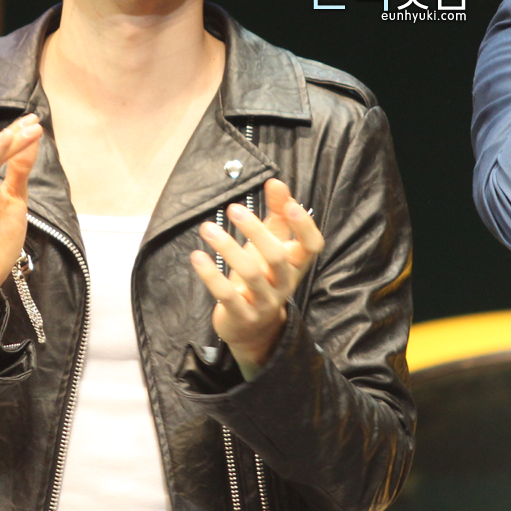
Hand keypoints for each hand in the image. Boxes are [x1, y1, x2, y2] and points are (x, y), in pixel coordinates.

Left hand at [190, 178, 323, 368]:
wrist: (252, 328)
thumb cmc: (263, 276)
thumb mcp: (271, 245)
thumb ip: (277, 214)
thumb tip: (276, 182)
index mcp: (295, 264)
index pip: (312, 246)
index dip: (304, 226)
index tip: (289, 204)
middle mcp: (284, 283)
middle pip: (278, 257)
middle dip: (256, 231)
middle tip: (233, 209)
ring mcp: (265, 301)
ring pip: (251, 274)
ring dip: (227, 248)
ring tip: (207, 228)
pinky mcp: (242, 314)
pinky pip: (227, 294)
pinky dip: (211, 274)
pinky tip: (197, 256)